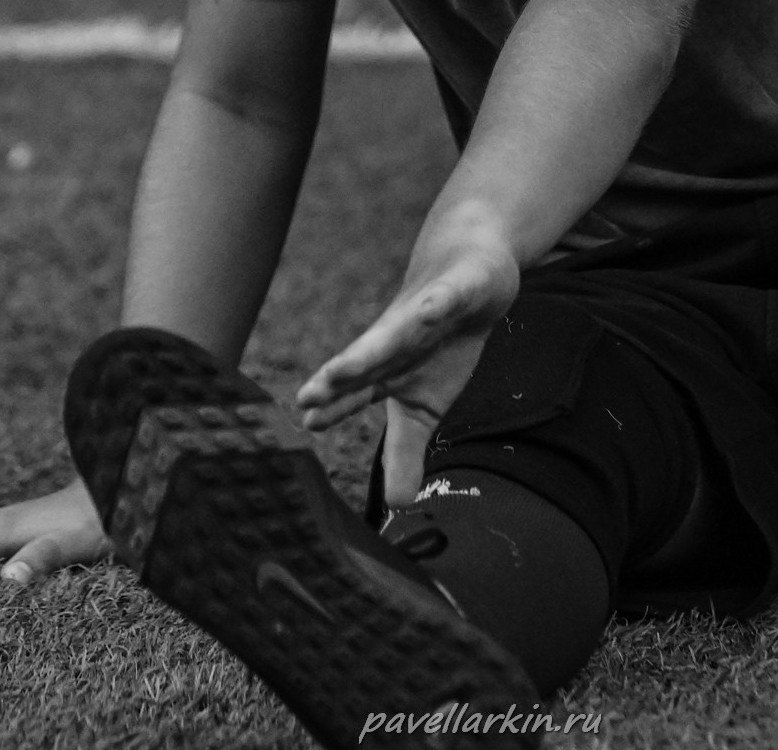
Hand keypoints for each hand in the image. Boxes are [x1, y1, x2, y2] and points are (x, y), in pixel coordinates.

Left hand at [295, 236, 519, 507]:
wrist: (471, 272)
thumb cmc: (441, 345)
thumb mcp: (427, 406)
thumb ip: (406, 451)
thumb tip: (396, 505)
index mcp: (386, 369)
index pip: (355, 391)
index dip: (333, 407)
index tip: (306, 424)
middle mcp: (396, 340)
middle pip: (365, 359)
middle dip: (339, 377)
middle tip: (309, 396)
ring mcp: (424, 313)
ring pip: (398, 329)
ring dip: (374, 346)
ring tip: (349, 365)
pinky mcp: (457, 291)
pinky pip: (446, 299)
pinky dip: (437, 306)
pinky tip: (430, 312)